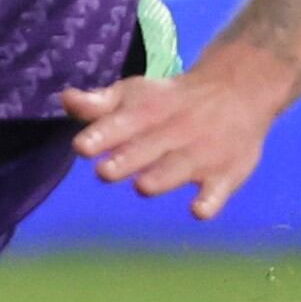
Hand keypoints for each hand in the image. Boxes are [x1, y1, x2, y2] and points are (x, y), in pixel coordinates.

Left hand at [63, 60, 278, 219]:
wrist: (235, 91)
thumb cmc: (169, 100)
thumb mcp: (133, 94)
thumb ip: (98, 104)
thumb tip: (65, 99)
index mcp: (147, 111)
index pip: (122, 123)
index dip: (101, 135)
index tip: (82, 146)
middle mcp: (174, 132)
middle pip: (148, 148)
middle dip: (126, 160)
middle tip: (103, 172)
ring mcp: (202, 154)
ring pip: (179, 168)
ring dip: (162, 177)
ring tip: (142, 186)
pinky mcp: (226, 174)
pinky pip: (219, 189)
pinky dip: (210, 200)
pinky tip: (199, 210)